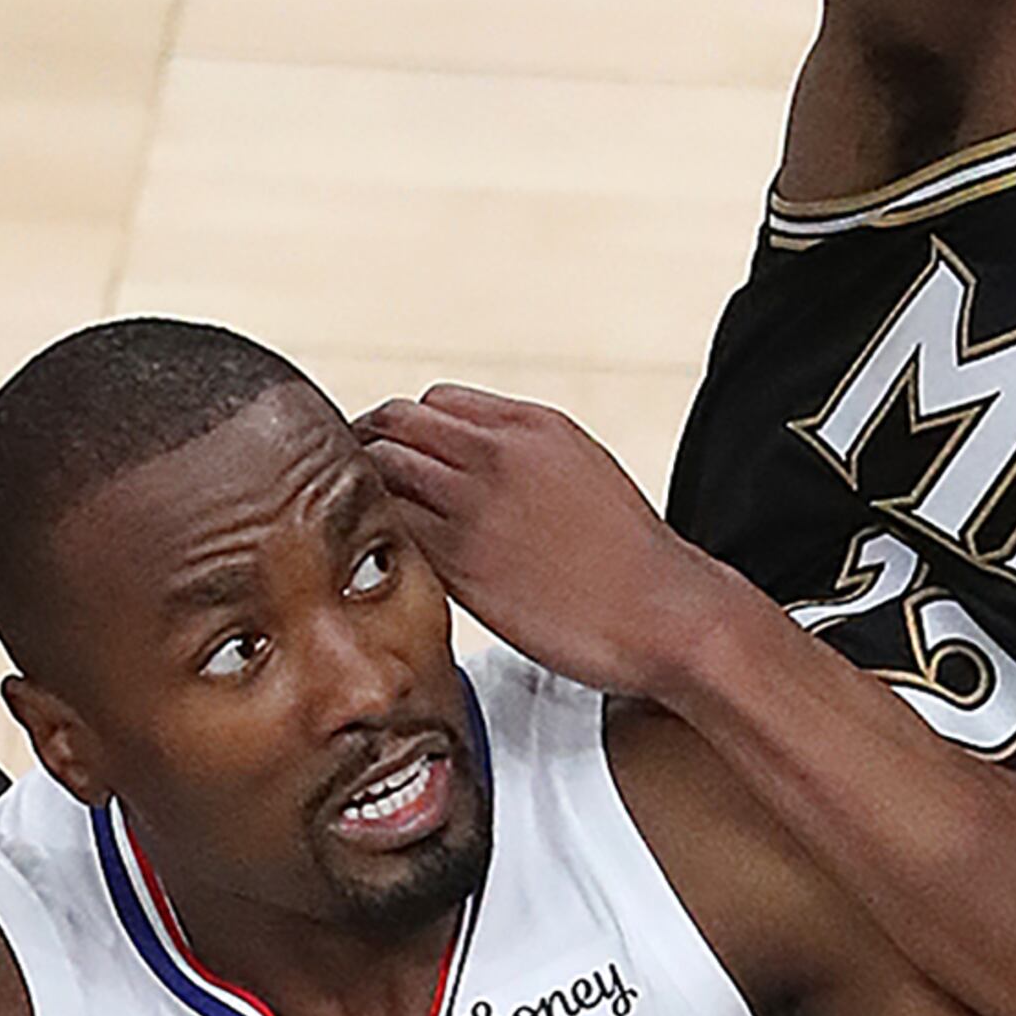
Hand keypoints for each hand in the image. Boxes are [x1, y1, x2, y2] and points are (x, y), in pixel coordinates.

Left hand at [359, 386, 734, 699]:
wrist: (665, 612)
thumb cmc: (630, 559)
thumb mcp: (582, 472)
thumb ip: (524, 460)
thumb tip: (473, 470)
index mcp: (531, 426)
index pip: (435, 403)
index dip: (407, 430)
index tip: (395, 457)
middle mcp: (497, 454)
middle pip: (396, 424)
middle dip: (367, 447)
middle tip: (350, 483)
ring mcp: (474, 505)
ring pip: (382, 468)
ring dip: (361, 489)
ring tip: (353, 521)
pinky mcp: (460, 561)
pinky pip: (390, 528)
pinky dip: (373, 534)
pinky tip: (375, 557)